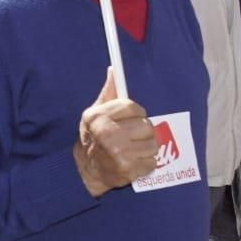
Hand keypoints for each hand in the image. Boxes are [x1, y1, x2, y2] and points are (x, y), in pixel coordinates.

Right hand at [73, 71, 157, 196]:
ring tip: (133, 150)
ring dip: (146, 148)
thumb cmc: (94, 137)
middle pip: (146, 126)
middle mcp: (107, 133)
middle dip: (143, 132)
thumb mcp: (96, 113)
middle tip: (132, 137)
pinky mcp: (128, 169)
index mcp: (99, 117)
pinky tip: (134, 162)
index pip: (133, 107)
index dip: (136, 114)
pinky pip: (152, 162)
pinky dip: (146, 163)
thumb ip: (109, 93)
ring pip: (152, 144)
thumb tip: (114, 70)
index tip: (131, 120)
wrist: (87, 169)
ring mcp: (118, 153)